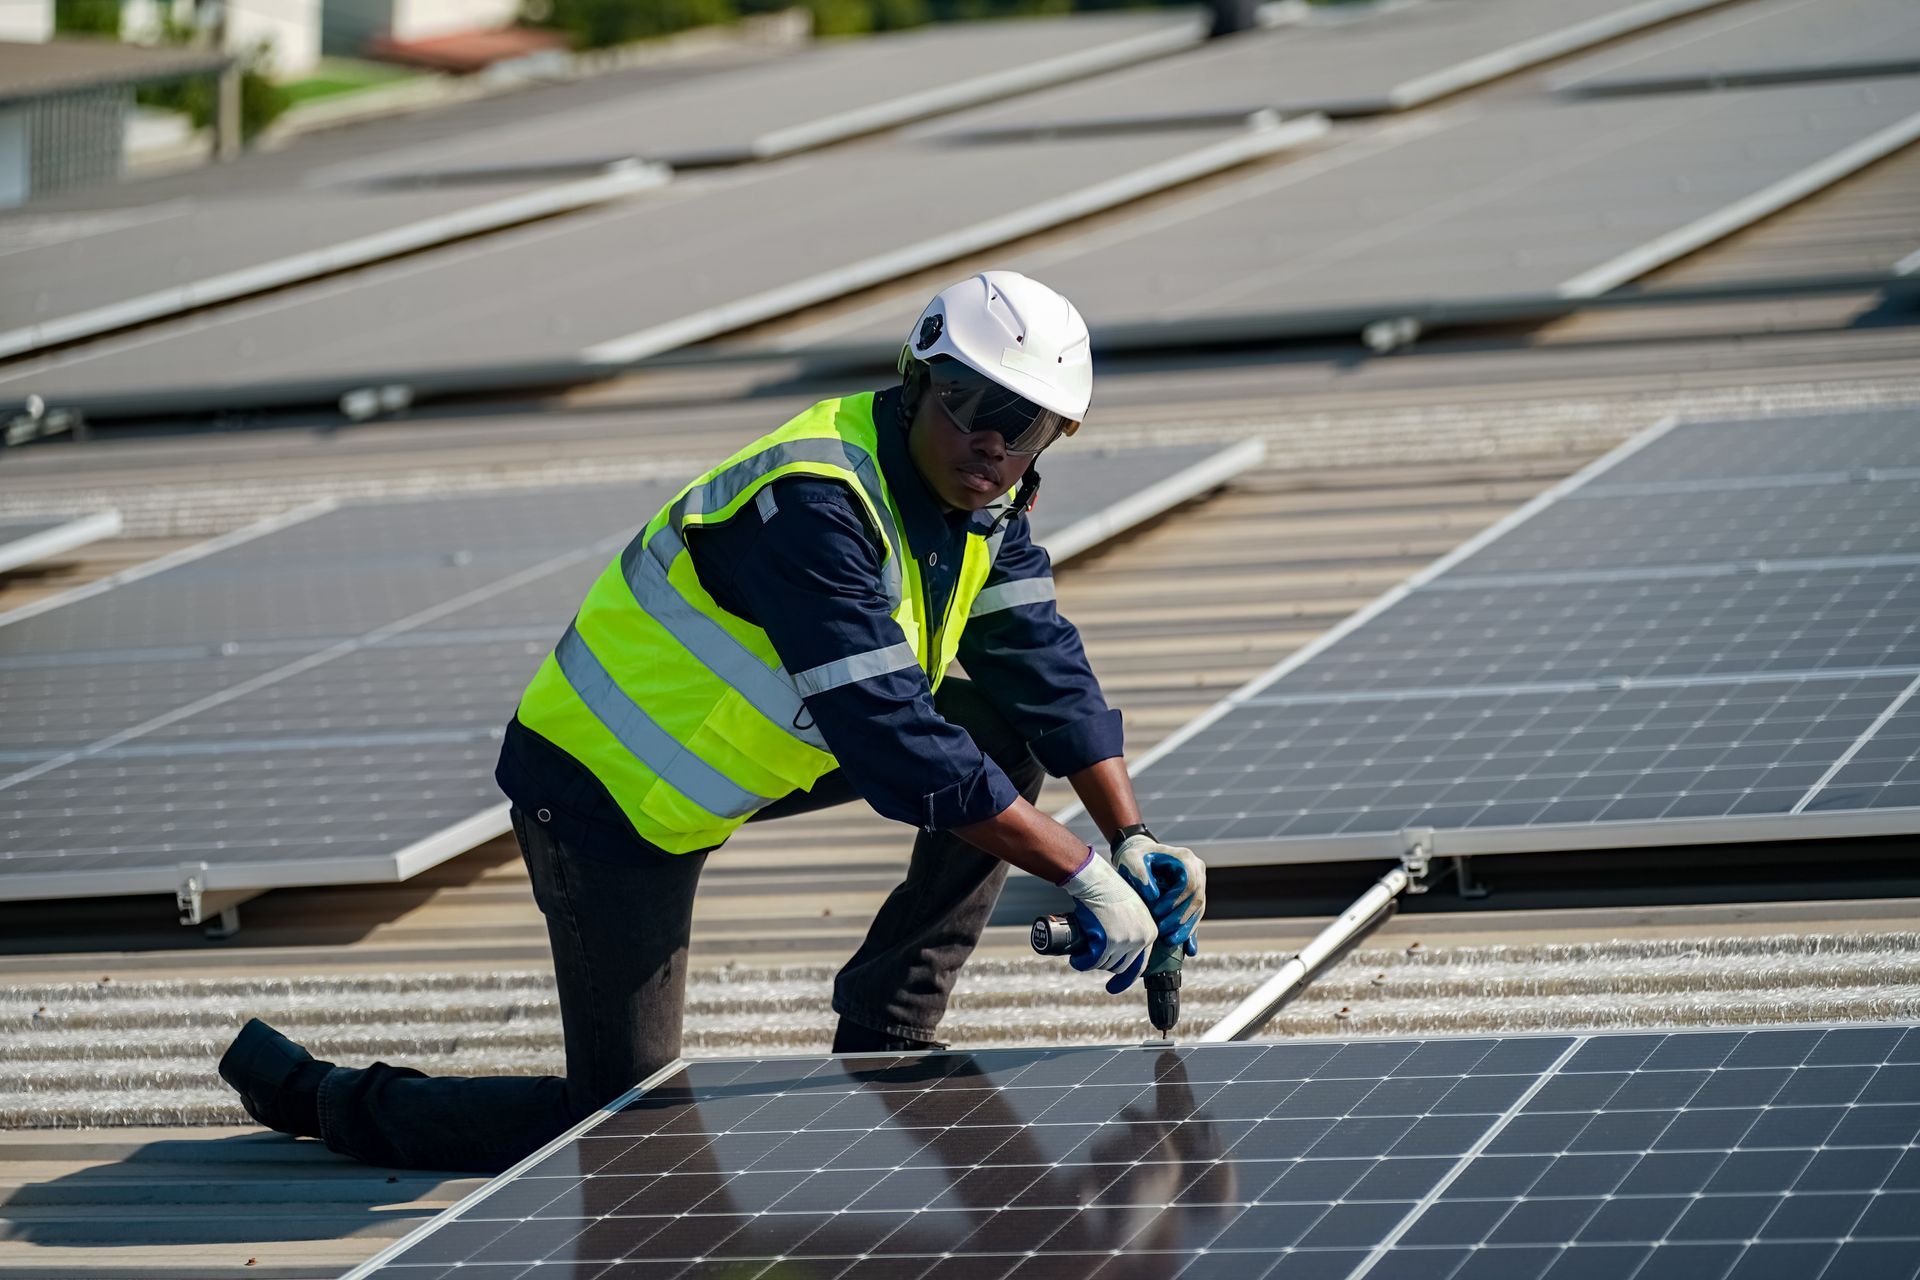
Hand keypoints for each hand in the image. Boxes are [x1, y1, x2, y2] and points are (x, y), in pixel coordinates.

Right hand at [1058, 849, 1157, 993]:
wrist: (1098, 880)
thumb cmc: (1110, 890)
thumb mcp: (1131, 910)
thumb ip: (1133, 928)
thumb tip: (1122, 949)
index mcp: (1151, 932)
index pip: (1141, 964)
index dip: (1127, 977)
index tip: (1115, 985)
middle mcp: (1142, 939)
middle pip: (1122, 966)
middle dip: (1105, 966)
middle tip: (1092, 959)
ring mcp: (1126, 941)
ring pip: (1107, 965)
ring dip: (1093, 963)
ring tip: (1083, 954)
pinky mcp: (1109, 942)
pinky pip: (1094, 961)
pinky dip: (1083, 963)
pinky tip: (1077, 960)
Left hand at [1114, 835, 1205, 950]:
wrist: (1141, 855)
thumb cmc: (1136, 856)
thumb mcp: (1131, 859)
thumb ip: (1140, 873)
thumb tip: (1153, 895)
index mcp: (1186, 859)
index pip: (1189, 884)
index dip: (1175, 901)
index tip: (1157, 912)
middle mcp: (1197, 871)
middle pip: (1197, 899)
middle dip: (1180, 919)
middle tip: (1162, 932)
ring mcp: (1199, 884)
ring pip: (1198, 910)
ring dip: (1186, 929)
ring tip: (1170, 942)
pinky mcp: (1194, 897)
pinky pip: (1196, 916)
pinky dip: (1191, 932)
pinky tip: (1189, 950)